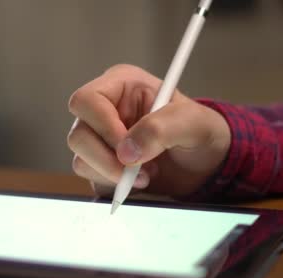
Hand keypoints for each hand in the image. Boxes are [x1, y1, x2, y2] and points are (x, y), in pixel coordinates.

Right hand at [67, 64, 230, 197]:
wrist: (205, 162)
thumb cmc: (199, 132)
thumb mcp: (192, 123)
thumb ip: (161, 129)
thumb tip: (126, 152)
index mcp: (121, 86)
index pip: (87, 101)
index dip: (103, 126)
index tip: (128, 149)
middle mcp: (105, 110)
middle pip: (78, 136)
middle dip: (107, 159)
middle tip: (138, 170)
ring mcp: (99, 139)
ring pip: (81, 161)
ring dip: (114, 174)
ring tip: (148, 172)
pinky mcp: (100, 165)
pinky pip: (92, 180)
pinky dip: (115, 186)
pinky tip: (139, 179)